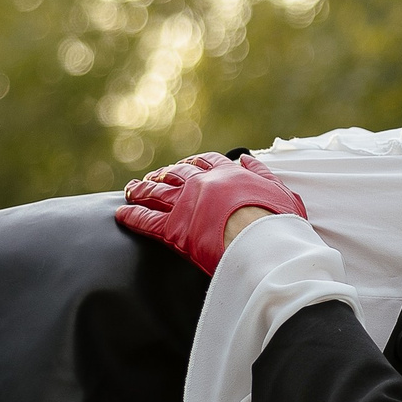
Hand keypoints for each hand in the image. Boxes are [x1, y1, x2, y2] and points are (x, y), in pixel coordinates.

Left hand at [114, 151, 306, 274]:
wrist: (264, 243)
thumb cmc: (279, 222)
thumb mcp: (280, 191)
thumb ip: (261, 173)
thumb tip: (247, 158)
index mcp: (228, 175)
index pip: (207, 162)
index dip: (196, 163)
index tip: (188, 164)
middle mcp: (203, 184)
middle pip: (176, 173)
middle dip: (164, 174)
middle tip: (154, 177)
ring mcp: (186, 205)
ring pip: (156, 193)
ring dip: (142, 190)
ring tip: (131, 190)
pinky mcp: (174, 229)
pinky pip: (146, 220)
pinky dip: (132, 216)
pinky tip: (121, 214)